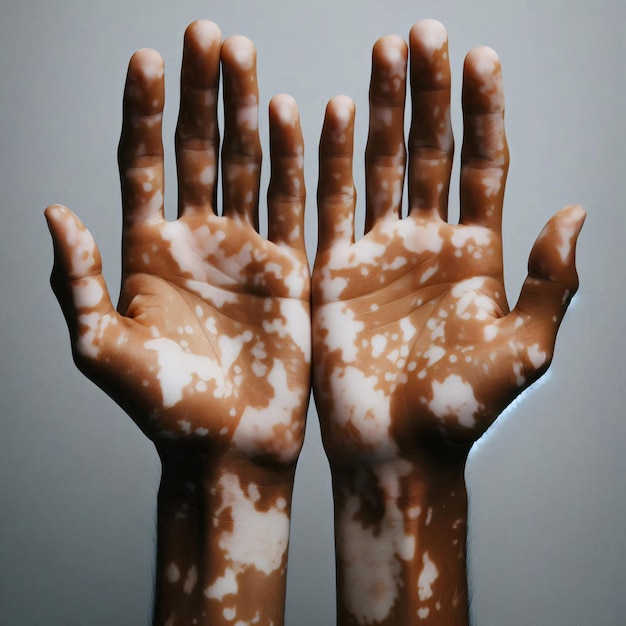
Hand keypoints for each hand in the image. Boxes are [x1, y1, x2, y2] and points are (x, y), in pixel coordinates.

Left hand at [46, 20, 309, 625]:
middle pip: (198, 151)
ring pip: (248, 167)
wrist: (230, 446)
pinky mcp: (288, 270)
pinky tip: (299, 116)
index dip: (144, 113)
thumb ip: (78, 282)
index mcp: (148, 253)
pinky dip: (297, 160)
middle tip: (207, 35)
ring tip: (245, 58)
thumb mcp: (105, 349)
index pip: (143, 165)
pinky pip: (294, 203)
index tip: (148, 58)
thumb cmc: (167, 409)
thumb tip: (53, 211)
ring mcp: (246, 252)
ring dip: (246, 112)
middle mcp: (197, 242)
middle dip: (199, 93)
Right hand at [312, 20, 583, 625]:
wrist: (395, 449)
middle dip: (430, 93)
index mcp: (478, 256)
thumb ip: (550, 285)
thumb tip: (574, 214)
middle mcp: (429, 243)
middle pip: (431, 152)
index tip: (480, 59)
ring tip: (383, 55)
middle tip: (423, 36)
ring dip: (383, 112)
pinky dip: (332, 159)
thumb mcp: (522, 352)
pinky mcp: (336, 270)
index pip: (482, 167)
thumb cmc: (458, 412)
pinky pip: (334, 203)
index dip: (482, 114)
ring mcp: (381, 252)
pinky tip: (333, 114)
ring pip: (382, 167)